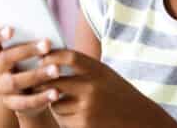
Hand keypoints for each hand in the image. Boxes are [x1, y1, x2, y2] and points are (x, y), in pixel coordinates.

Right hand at [0, 26, 61, 116]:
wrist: (31, 93)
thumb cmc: (33, 64)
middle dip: (26, 50)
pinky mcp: (11, 104)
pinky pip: (24, 102)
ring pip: (14, 81)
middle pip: (4, 58)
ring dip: (36, 74)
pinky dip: (41, 98)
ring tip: (56, 70)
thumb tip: (48, 37)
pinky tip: (55, 92)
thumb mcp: (31, 53)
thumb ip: (33, 43)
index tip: (11, 29)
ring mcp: (0, 88)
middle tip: (47, 44)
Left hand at [36, 50, 176, 127]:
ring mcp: (87, 107)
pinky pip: (62, 118)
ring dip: (55, 103)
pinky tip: (77, 116)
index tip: (42, 58)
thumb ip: (84, 68)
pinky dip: (64, 118)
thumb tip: (50, 60)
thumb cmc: (118, 95)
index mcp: (98, 70)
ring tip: (68, 102)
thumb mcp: (105, 75)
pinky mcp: (84, 124)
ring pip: (55, 102)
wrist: (139, 118)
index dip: (52, 55)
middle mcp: (92, 87)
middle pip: (54, 81)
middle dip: (43, 82)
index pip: (69, 56)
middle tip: (37, 81)